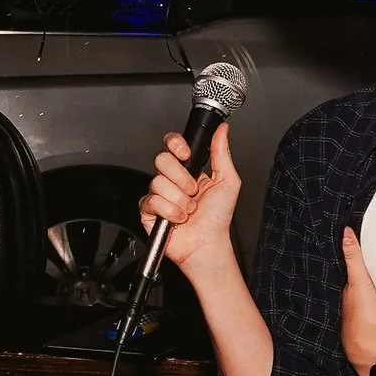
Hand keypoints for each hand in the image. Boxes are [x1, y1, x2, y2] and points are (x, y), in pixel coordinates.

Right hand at [139, 121, 240, 274]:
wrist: (207, 244)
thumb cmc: (218, 217)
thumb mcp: (227, 180)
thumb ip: (221, 153)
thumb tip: (222, 130)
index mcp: (188, 169)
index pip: (172, 144)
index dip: (175, 145)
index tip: (187, 154)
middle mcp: (172, 179)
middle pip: (161, 160)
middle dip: (181, 178)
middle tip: (193, 191)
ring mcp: (159, 194)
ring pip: (158, 182)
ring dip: (180, 200)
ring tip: (189, 209)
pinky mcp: (148, 210)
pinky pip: (152, 201)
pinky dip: (170, 212)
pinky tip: (179, 218)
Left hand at [340, 228, 375, 375]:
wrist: (369, 348)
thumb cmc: (362, 316)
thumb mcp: (359, 281)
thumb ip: (353, 258)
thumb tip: (345, 232)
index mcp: (349, 293)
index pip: (350, 274)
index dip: (354, 264)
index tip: (360, 253)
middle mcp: (351, 305)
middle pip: (357, 289)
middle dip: (362, 281)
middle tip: (372, 269)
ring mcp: (360, 319)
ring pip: (364, 303)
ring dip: (369, 296)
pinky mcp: (371, 329)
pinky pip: (372, 315)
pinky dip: (375, 309)